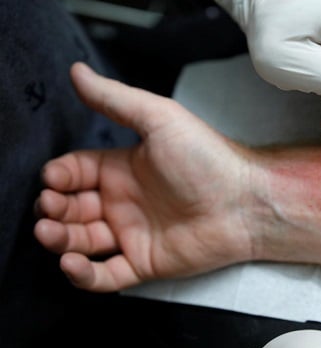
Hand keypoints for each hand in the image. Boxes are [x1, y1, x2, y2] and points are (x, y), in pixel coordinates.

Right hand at [33, 62, 256, 291]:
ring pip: (81, 242)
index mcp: (122, 168)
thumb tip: (77, 72)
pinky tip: (71, 263)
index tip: (52, 179)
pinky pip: (105, 275)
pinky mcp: (144, 263)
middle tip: (48, 209)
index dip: (58, 177)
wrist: (245, 202)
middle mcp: (123, 201)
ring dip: (59, 240)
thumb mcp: (160, 119)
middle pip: (71, 209)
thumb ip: (116, 100)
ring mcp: (132, 234)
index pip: (74, 173)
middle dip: (52, 209)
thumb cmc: (207, 157)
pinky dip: (83, 274)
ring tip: (50, 232)